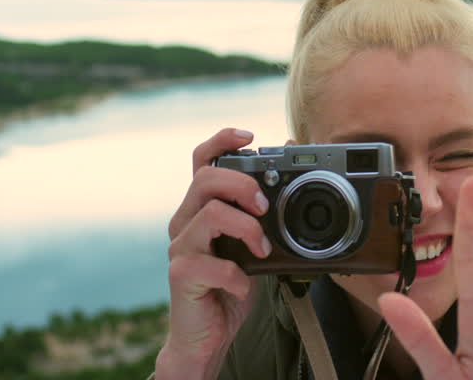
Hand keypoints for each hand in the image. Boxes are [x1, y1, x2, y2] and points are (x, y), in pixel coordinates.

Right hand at [156, 128, 273, 379]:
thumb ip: (262, 219)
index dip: (222, 141)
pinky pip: (211, 263)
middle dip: (243, 185)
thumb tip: (291, 185)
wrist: (207, 337)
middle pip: (206, 180)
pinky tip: (243, 287)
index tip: (249, 136)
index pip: (202, 161)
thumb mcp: (252, 246)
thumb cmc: (229, 288)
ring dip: (246, 229)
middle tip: (265, 206)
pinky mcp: (182, 275)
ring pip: (210, 215)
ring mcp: (181, 248)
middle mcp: (186, 222)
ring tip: (261, 250)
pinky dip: (237, 275)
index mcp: (201, 208)